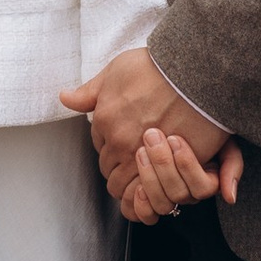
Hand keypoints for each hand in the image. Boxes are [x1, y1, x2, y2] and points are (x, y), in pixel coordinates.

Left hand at [59, 52, 236, 220]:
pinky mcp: (169, 166)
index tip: (126, 141)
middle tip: (136, 160)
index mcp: (104, 120)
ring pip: (124, 188)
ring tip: (146, 176)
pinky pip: (149, 194)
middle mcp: (119, 142)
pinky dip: (149, 194)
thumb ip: (89, 91)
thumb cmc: (158, 66)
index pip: (99, 146)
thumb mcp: (116, 69)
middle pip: (109, 170)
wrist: (196, 70)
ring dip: (132, 184)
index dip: (111, 145)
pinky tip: (157, 184)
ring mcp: (143, 157)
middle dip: (119, 167)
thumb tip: (65, 97)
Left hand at [119, 122, 241, 225]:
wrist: (167, 121)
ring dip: (150, 178)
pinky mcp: (143, 203)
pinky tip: (137, 185)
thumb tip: (229, 197)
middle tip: (152, 136)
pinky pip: (142, 215)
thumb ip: (232, 164)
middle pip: (179, 193)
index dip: (188, 166)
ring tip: (141, 151)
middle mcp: (186, 194)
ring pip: (162, 205)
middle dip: (163, 164)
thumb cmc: (197, 130)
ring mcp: (165, 200)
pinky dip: (140, 204)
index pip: (203, 187)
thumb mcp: (222, 140)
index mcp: (206, 182)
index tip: (175, 139)